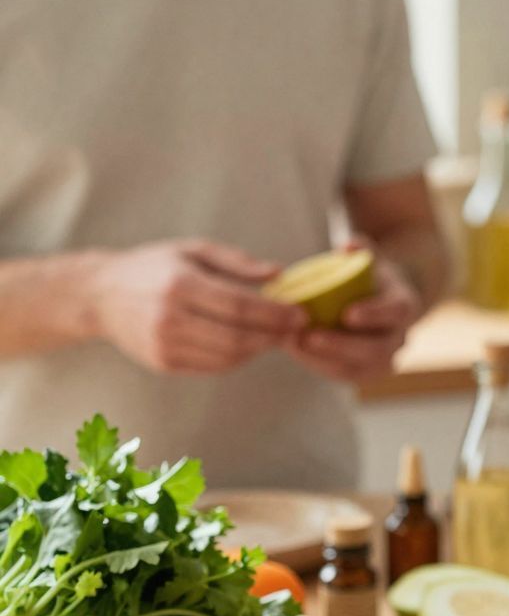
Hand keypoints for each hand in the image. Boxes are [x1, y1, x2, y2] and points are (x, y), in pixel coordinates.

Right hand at [94, 240, 302, 373]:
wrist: (102, 295)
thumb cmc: (155, 266)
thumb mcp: (193, 250)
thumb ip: (237, 262)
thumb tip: (279, 273)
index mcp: (179, 286)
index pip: (239, 306)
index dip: (275, 314)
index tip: (300, 313)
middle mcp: (169, 319)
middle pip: (237, 338)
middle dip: (273, 336)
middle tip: (295, 328)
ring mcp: (164, 346)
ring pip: (228, 358)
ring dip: (258, 349)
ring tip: (275, 334)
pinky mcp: (163, 364)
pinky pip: (212, 366)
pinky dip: (237, 357)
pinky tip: (248, 343)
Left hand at [285, 253, 419, 381]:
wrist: (385, 306)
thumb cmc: (371, 278)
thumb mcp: (371, 259)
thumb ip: (362, 250)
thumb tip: (347, 245)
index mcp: (404, 306)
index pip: (396, 312)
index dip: (374, 314)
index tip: (348, 313)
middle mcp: (399, 338)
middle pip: (376, 350)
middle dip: (340, 346)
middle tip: (308, 337)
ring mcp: (384, 361)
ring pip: (357, 369)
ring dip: (322, 358)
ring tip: (292, 343)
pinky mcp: (364, 373)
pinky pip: (342, 374)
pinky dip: (316, 364)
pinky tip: (293, 349)